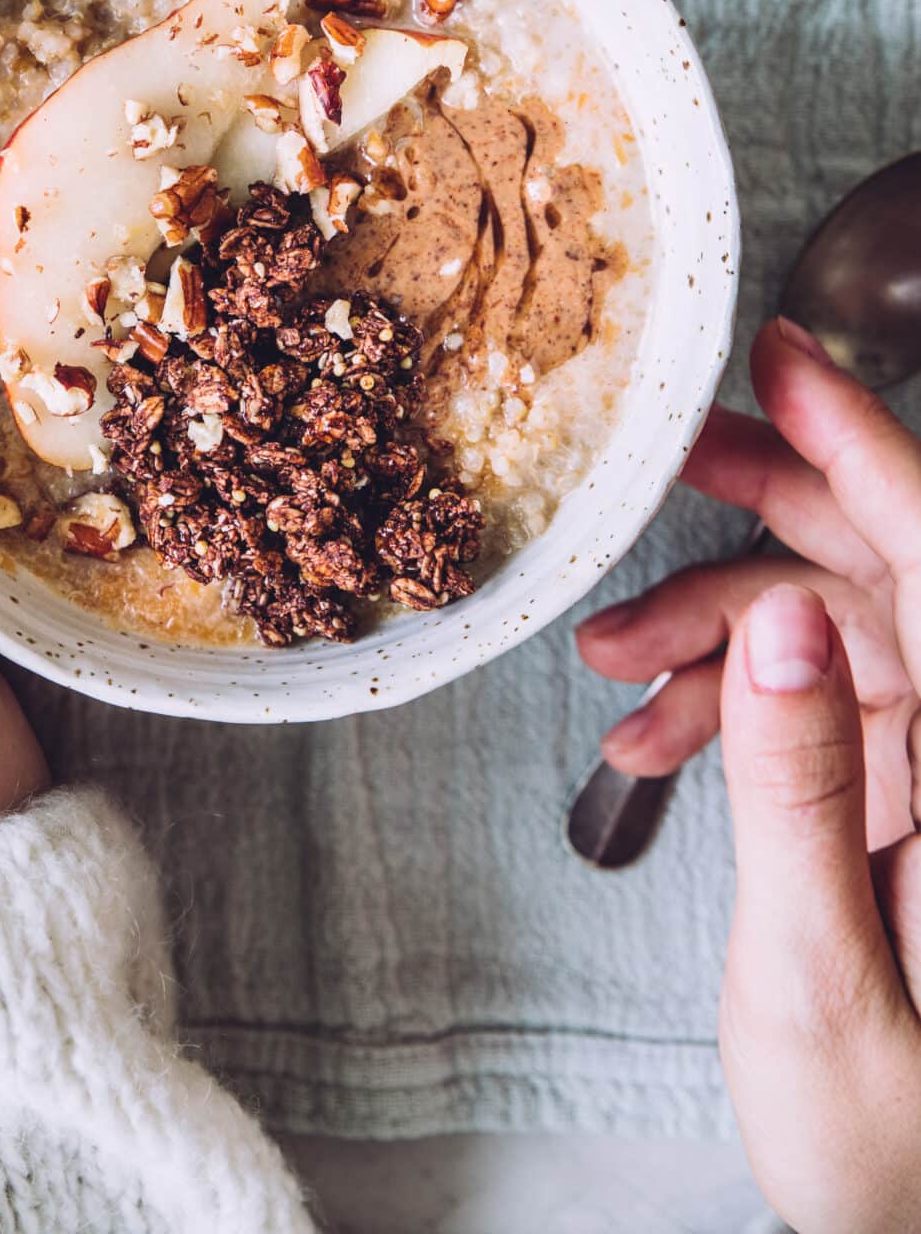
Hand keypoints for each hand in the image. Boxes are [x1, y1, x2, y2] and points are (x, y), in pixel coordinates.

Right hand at [581, 319, 920, 1231]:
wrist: (908, 1232)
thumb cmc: (899, 1150)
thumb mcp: (827, 976)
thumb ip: (806, 791)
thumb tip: (780, 624)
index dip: (864, 442)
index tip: (783, 356)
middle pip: (884, 566)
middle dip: (770, 502)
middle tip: (675, 451)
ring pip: (829, 629)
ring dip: (713, 629)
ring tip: (610, 659)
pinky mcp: (900, 797)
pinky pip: (811, 705)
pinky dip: (723, 706)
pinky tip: (651, 738)